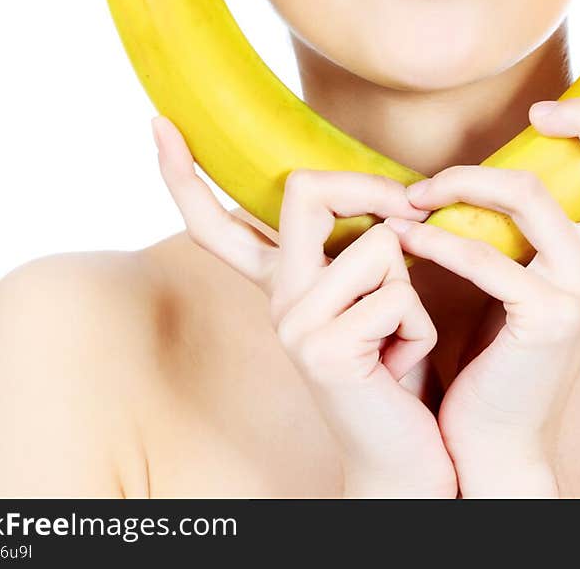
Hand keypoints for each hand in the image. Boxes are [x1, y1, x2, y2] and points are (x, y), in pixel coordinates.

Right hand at [151, 117, 458, 498]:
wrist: (408, 455)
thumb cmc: (400, 365)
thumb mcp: (377, 291)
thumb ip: (362, 244)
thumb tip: (387, 196)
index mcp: (281, 282)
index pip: (221, 222)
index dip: (186, 174)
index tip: (159, 123)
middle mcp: (277, 299)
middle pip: (305, 190)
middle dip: (367, 187)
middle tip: (407, 207)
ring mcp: (293, 325)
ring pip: (377, 245)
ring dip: (412, 285)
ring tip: (397, 335)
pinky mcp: (324, 350)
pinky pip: (399, 295)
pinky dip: (420, 326)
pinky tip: (401, 364)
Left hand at [383, 65, 579, 495]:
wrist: (489, 433)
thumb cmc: (497, 340)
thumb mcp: (531, 267)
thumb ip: (538, 219)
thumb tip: (513, 144)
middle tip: (540, 109)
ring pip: (530, 192)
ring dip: (460, 182)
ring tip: (416, 195)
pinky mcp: (547, 318)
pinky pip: (483, 253)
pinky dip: (435, 240)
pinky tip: (406, 239)